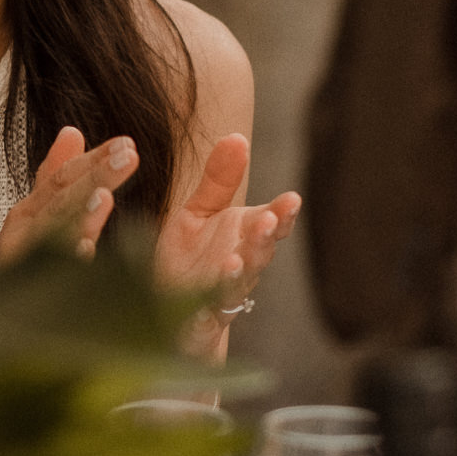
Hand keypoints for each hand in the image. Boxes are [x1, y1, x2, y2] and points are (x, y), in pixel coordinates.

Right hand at [0, 125, 135, 266]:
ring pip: (52, 232)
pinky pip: (47, 273)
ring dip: (78, 213)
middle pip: (60, 197)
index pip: (64, 177)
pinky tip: (86, 250)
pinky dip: (66, 261)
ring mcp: (22, 260)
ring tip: (104, 197)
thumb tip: (72, 132)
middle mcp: (24, 230)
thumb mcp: (37, 214)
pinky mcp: (24, 289)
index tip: (126, 144)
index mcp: (30, 210)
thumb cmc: (17, 263)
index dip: (94, 160)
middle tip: (127, 156)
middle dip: (93, 175)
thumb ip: (54, 174)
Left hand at [152, 132, 299, 307]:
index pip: (271, 224)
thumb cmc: (189, 258)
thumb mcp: (199, 212)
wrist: (165, 310)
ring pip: (239, 284)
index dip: (282, 214)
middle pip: (260, 253)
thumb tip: (237, 136)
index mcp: (244, 237)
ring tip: (235, 259)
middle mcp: (240, 266)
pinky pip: (206, 313)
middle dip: (265, 238)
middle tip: (269, 220)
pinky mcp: (198, 319)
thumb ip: (218, 179)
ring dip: (241, 271)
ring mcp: (222, 294)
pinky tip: (206, 293)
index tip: (291, 199)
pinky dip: (208, 304)